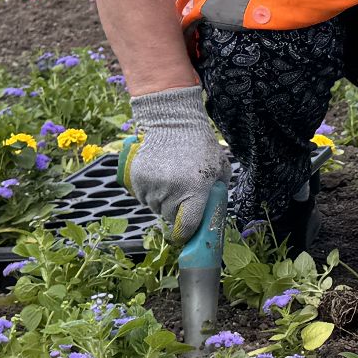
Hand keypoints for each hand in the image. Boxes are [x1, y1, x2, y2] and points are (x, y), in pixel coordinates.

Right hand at [122, 85, 228, 243]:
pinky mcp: (137, 179)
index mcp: (196, 189)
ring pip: (155, 208)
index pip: (188, 225)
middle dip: (177, 213)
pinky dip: (150, 193)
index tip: (187, 234)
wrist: (173, 123)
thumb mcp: (220, 167)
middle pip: (171, 217)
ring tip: (172, 182)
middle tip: (183, 197)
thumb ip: (219, 190)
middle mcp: (172, 190)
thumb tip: (214, 211)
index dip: (187, 234)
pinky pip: (142, 198)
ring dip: (163, 202)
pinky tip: (160, 177)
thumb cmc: (201, 146)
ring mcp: (152, 185)